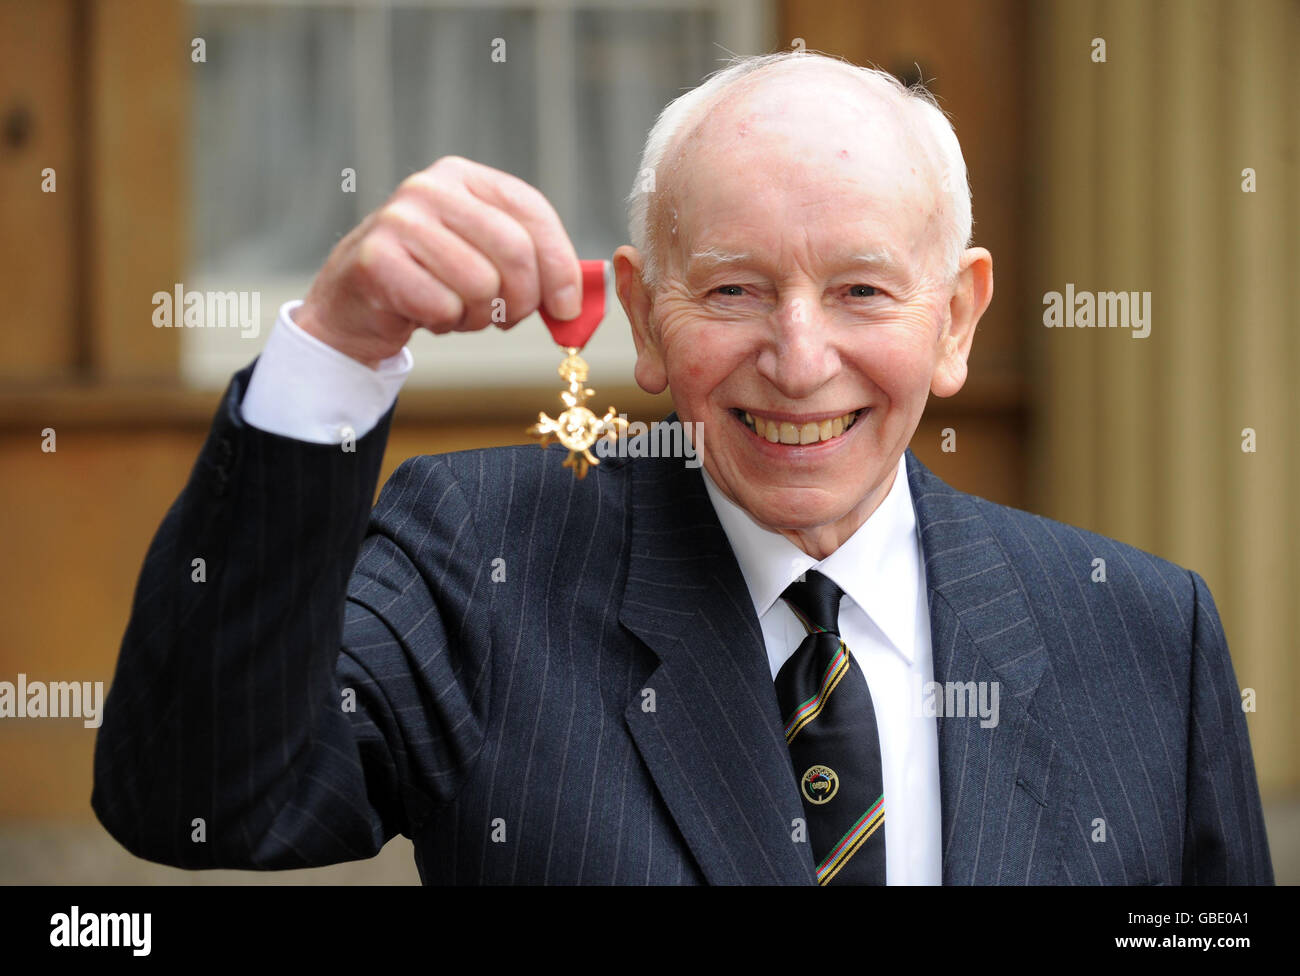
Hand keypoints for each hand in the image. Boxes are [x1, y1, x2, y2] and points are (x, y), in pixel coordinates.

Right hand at [294, 156, 583, 367]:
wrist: (354, 304)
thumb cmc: (432, 281)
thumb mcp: (485, 260)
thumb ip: (533, 268)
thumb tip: (577, 304)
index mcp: (465, 177)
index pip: (532, 212)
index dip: (560, 266)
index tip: (566, 308)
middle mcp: (430, 188)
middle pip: (514, 251)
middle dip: (522, 301)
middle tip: (507, 319)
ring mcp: (399, 220)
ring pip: (481, 285)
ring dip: (478, 317)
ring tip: (455, 310)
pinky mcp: (375, 259)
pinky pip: (444, 307)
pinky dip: (444, 323)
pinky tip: (425, 313)